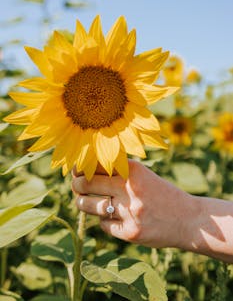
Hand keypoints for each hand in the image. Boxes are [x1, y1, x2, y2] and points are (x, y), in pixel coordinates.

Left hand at [72, 160, 194, 248]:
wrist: (188, 219)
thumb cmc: (160, 194)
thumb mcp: (142, 176)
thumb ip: (116, 173)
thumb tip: (81, 173)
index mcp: (133, 170)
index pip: (95, 164)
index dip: (80, 168)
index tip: (75, 170)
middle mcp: (130, 189)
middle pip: (86, 184)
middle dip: (76, 185)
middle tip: (76, 186)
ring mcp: (130, 212)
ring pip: (90, 206)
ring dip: (84, 203)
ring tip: (85, 201)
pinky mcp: (131, 232)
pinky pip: (104, 225)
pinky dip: (105, 221)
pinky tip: (114, 218)